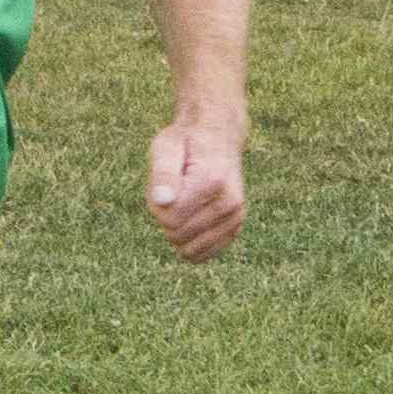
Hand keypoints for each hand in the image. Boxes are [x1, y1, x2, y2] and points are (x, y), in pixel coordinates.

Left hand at [145, 116, 245, 262]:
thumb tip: (162, 201)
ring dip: (177, 228)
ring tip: (184, 201)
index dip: (157, 205)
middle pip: (177, 235)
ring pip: (189, 248)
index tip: (164, 183)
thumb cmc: (186, 142)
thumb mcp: (166, 146)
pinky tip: (192, 217)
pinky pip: (204, 254)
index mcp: (212, 182)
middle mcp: (229, 203)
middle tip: (173, 191)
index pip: (171, 219)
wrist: (218, 139)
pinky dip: (189, 240)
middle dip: (165, 217)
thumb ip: (163, 173)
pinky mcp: (235, 228)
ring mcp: (235, 218)